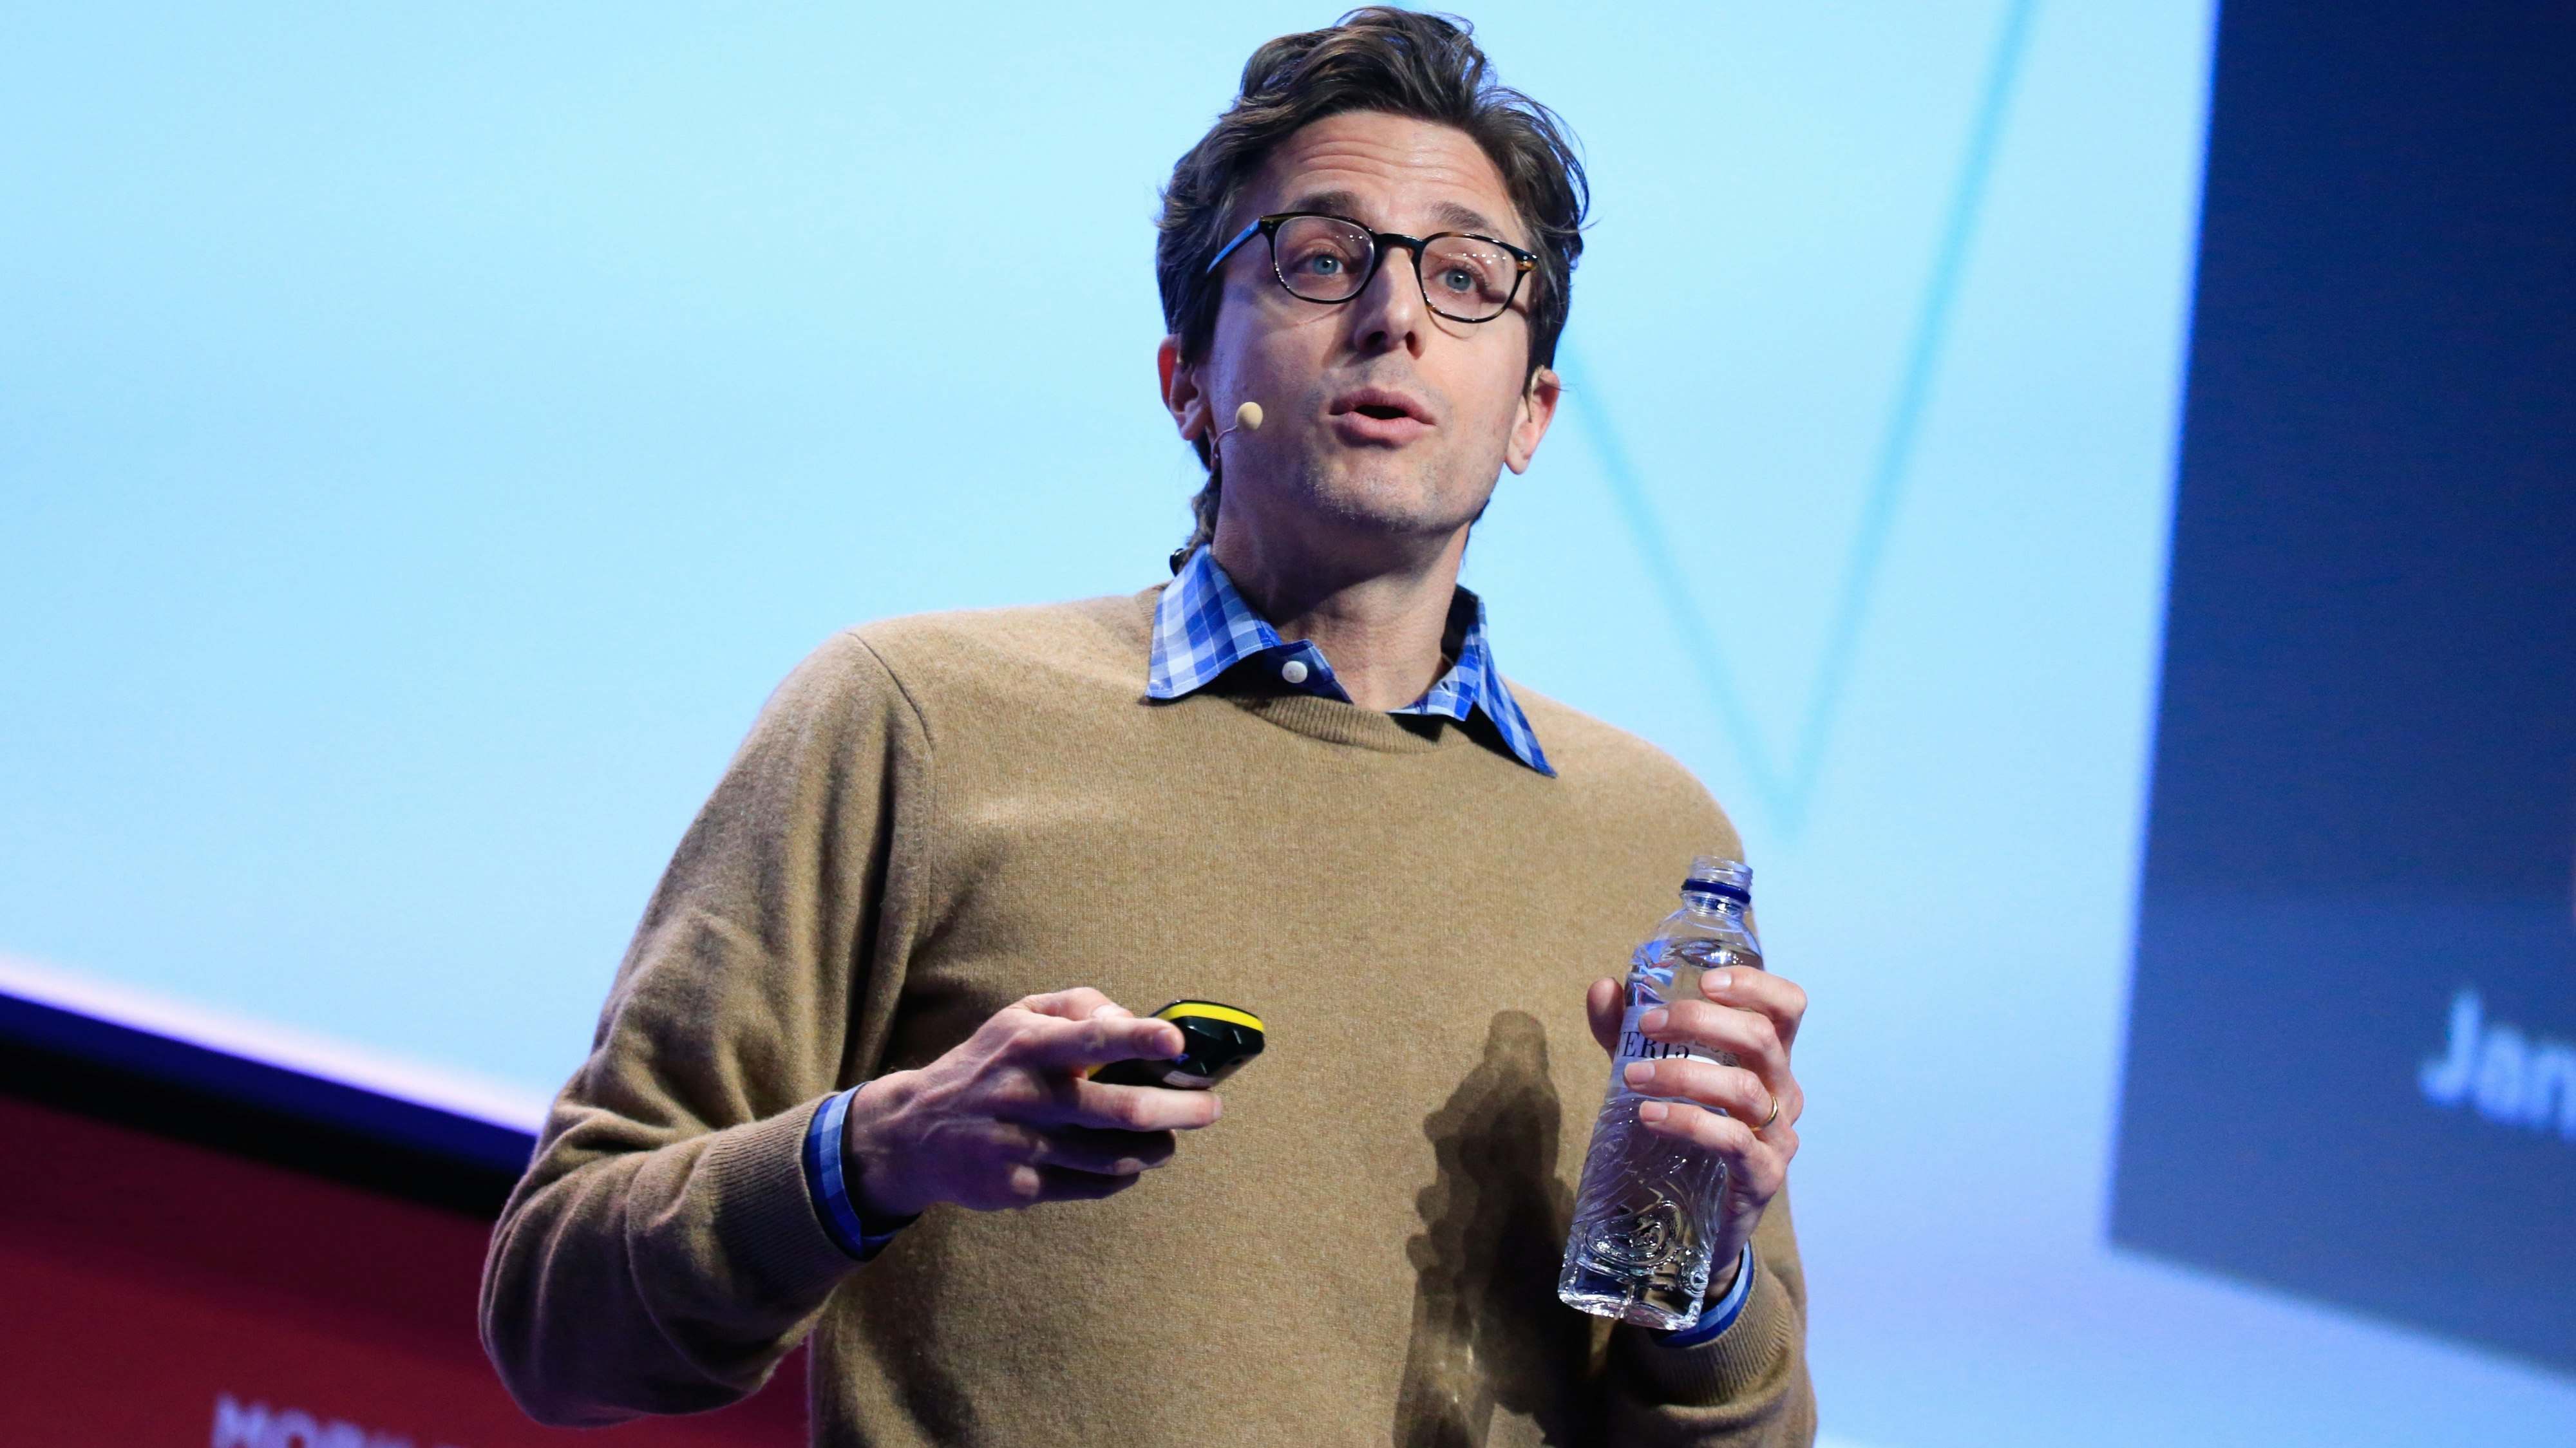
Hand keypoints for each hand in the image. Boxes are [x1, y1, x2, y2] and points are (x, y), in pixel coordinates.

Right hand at [842, 988, 1222, 1215]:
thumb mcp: (1020, 1017)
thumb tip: (1132, 1021)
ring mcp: (1021, 1147)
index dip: (1138, 1039)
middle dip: (1177, 1110)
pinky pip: (1090, 1186)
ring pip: (1113, 1157)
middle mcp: (1025, 1096)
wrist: (915, 1132)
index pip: (1090, 1038)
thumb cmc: (988, 1066)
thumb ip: (1080, 1007)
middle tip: (1210, 1108)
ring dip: (1156, 1148)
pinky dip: (1121, 1175)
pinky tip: (1130, 1162)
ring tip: (1170, 1139)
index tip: (1177, 1043)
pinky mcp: (1018, 1189)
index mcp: (1028, 1046)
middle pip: (1118, 1111)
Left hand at [1585, 966, 1805, 1297]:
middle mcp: (1784, 1092)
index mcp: (1768, 1060)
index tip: (1706, 981)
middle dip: (1701, 1022)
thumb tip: (1603, 989)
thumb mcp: (1656, 1075)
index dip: (1756, 985)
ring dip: (1684, 1074)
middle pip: (1762, 1039)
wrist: (1699, 1224)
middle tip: (1648, 1026)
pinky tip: (1650, 1116)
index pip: (1787, 1008)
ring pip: (1746, 1090)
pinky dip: (1689, 1121)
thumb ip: (1627, 1034)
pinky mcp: (1762, 1177)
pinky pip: (1733, 1141)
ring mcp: (1778, 1137)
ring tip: (1633, 1077)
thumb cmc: (1683, 1136)